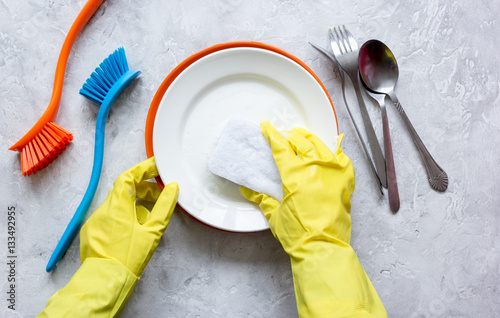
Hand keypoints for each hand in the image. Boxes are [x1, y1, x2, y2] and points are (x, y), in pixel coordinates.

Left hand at [80, 156, 178, 276]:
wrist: (106, 281)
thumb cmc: (129, 258)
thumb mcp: (153, 231)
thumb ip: (164, 206)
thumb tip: (172, 188)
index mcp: (118, 205)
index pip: (128, 177)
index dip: (143, 169)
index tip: (156, 168)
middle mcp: (103, 210)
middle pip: (124, 190)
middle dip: (143, 189)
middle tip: (160, 194)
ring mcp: (95, 221)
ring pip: (117, 204)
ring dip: (134, 203)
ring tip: (150, 216)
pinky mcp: (92, 233)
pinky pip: (110, 217)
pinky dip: (123, 216)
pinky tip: (134, 230)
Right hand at [242, 121, 386, 316]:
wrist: (322, 247)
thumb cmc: (298, 234)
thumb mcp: (274, 214)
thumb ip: (262, 198)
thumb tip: (248, 190)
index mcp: (295, 174)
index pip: (280, 147)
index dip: (272, 134)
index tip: (266, 127)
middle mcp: (315, 168)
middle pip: (301, 142)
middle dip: (290, 136)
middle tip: (285, 135)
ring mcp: (333, 173)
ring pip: (321, 146)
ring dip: (310, 139)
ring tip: (303, 137)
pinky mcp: (345, 181)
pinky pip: (342, 159)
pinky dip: (335, 152)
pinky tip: (330, 151)